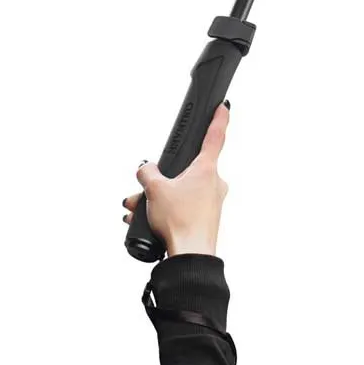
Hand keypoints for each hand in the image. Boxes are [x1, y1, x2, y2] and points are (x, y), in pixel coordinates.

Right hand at [122, 102, 230, 256]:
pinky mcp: (206, 219)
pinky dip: (165, 212)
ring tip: (139, 210)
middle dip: (162, 179)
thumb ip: (148, 173)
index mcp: (207, 169)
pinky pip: (183, 207)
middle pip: (186, 170)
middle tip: (145, 189)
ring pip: (181, 191)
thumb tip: (147, 169)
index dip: (219, 118)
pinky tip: (148, 222)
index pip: (216, 136)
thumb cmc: (180, 222)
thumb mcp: (155, 190)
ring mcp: (211, 202)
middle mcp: (214, 183)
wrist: (190, 258)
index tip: (225, 106)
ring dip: (158, 199)